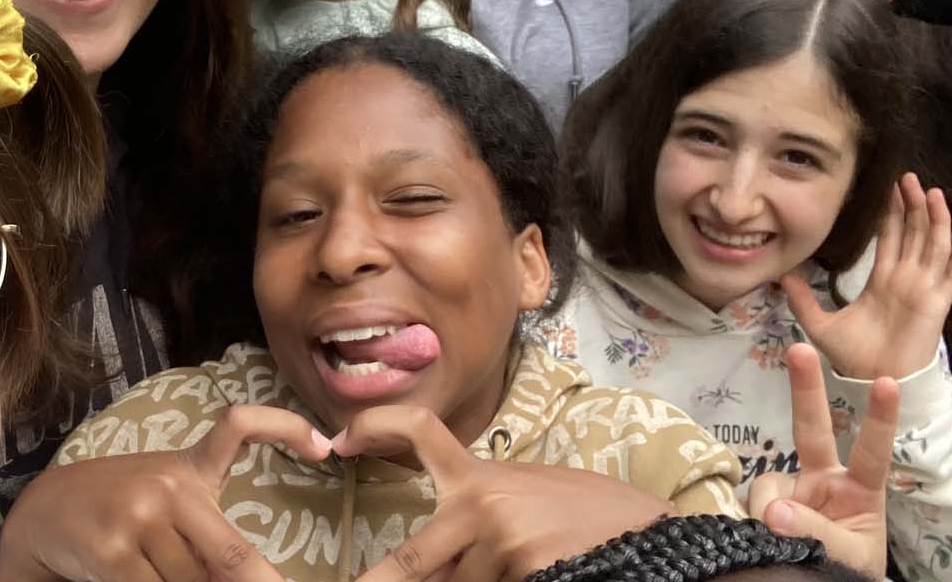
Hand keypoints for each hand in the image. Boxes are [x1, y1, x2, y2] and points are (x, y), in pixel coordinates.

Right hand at [0, 405, 329, 581]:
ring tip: (169, 577)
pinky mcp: (111, 551)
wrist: (46, 512)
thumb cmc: (121, 511)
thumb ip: (205, 531)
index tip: (324, 445)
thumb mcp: (167, 501)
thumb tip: (250, 576)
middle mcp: (167, 486)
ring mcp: (138, 517)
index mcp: (188, 470)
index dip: (283, 428)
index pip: (238, 427)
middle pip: (230, 555)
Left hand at [336, 406, 671, 581]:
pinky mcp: (528, 574)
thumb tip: (437, 554)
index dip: (376, 427)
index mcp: (480, 477)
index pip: (418, 432)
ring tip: (510, 570)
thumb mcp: (527, 496)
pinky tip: (532, 577)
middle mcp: (483, 506)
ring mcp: (504, 545)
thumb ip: (478, 513)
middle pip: (411, 562)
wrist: (652, 537)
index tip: (340, 440)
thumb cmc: (587, 515)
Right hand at [748, 341, 898, 576]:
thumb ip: (817, 533)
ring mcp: (791, 490)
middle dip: (806, 388)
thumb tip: (776, 508)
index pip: (872, 452)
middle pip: (812, 428)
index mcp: (860, 492)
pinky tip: (758, 535)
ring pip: (770, 485)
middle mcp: (824, 480)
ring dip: (769, 512)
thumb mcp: (849, 556)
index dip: (879, 419)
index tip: (887, 381)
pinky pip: (751, 503)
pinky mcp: (763, 503)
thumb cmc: (849, 572)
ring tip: (776, 542)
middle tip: (800, 349)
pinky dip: (751, 520)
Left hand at [784, 173, 951, 380]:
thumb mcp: (820, 321)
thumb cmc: (855, 357)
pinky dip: (944, 236)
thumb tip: (779, 274)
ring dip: (930, 215)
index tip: (886, 190)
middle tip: (905, 177)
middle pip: (911, 235)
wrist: (874, 381)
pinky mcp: (936, 298)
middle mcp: (906, 280)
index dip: (890, 216)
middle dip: (909, 206)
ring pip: (930, 242)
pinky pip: (944, 264)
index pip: (890, 241)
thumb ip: (801, 297)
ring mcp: (923, 287)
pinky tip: (942, 214)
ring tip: (926, 188)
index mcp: (883, 283)